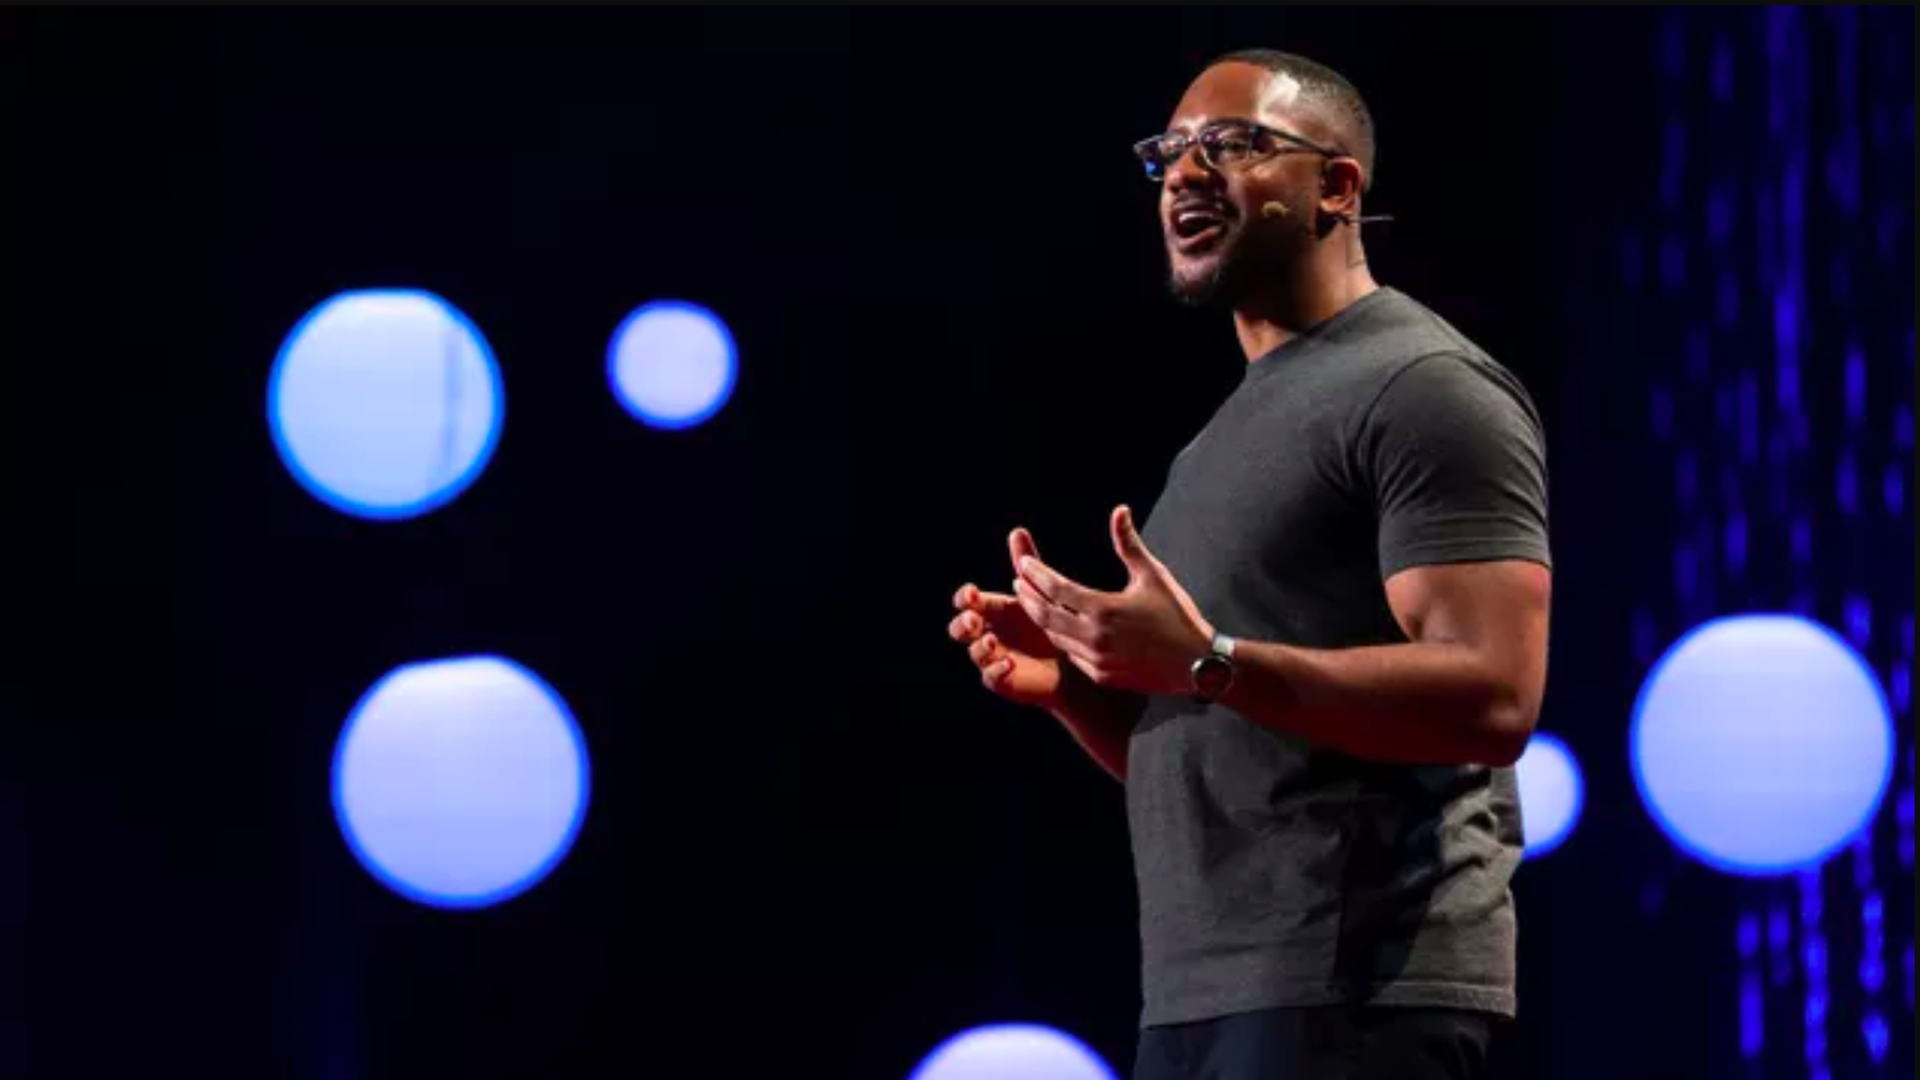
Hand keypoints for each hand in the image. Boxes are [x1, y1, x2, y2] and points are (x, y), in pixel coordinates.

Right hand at [949, 527, 1070, 708]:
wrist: (1072, 660)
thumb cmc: (1050, 623)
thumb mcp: (1039, 591)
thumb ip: (1026, 564)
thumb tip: (1017, 530)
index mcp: (991, 610)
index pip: (967, 601)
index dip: (965, 598)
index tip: (973, 594)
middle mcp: (986, 633)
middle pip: (959, 629)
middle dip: (963, 624)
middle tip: (974, 619)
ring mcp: (992, 658)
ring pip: (973, 653)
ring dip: (979, 647)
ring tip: (991, 640)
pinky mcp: (1003, 680)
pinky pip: (991, 677)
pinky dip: (996, 670)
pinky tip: (1009, 663)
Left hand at [1012, 505, 1214, 696]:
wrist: (1198, 664)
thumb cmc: (1178, 615)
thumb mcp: (1154, 575)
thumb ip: (1129, 543)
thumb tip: (1119, 510)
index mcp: (1104, 609)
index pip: (1056, 589)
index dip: (1036, 574)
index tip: (1024, 563)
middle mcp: (1095, 636)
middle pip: (1046, 615)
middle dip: (1029, 597)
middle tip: (1020, 581)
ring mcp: (1096, 659)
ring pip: (1055, 637)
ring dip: (1041, 618)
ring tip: (1033, 601)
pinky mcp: (1102, 675)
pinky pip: (1071, 656)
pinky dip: (1060, 639)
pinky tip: (1057, 628)